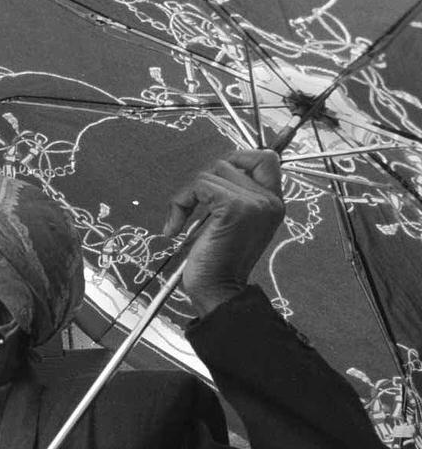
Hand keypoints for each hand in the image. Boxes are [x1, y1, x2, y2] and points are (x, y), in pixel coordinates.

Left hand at [162, 149, 283, 315]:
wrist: (218, 291)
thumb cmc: (218, 261)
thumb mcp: (232, 223)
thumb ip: (234, 196)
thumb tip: (216, 170)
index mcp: (272, 202)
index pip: (266, 158)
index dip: (237, 160)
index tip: (212, 186)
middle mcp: (269, 200)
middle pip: (229, 162)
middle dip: (202, 181)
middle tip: (191, 206)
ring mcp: (254, 202)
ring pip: (211, 172)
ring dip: (187, 196)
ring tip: (181, 222)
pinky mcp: (234, 207)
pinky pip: (200, 186)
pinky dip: (180, 203)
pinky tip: (175, 228)